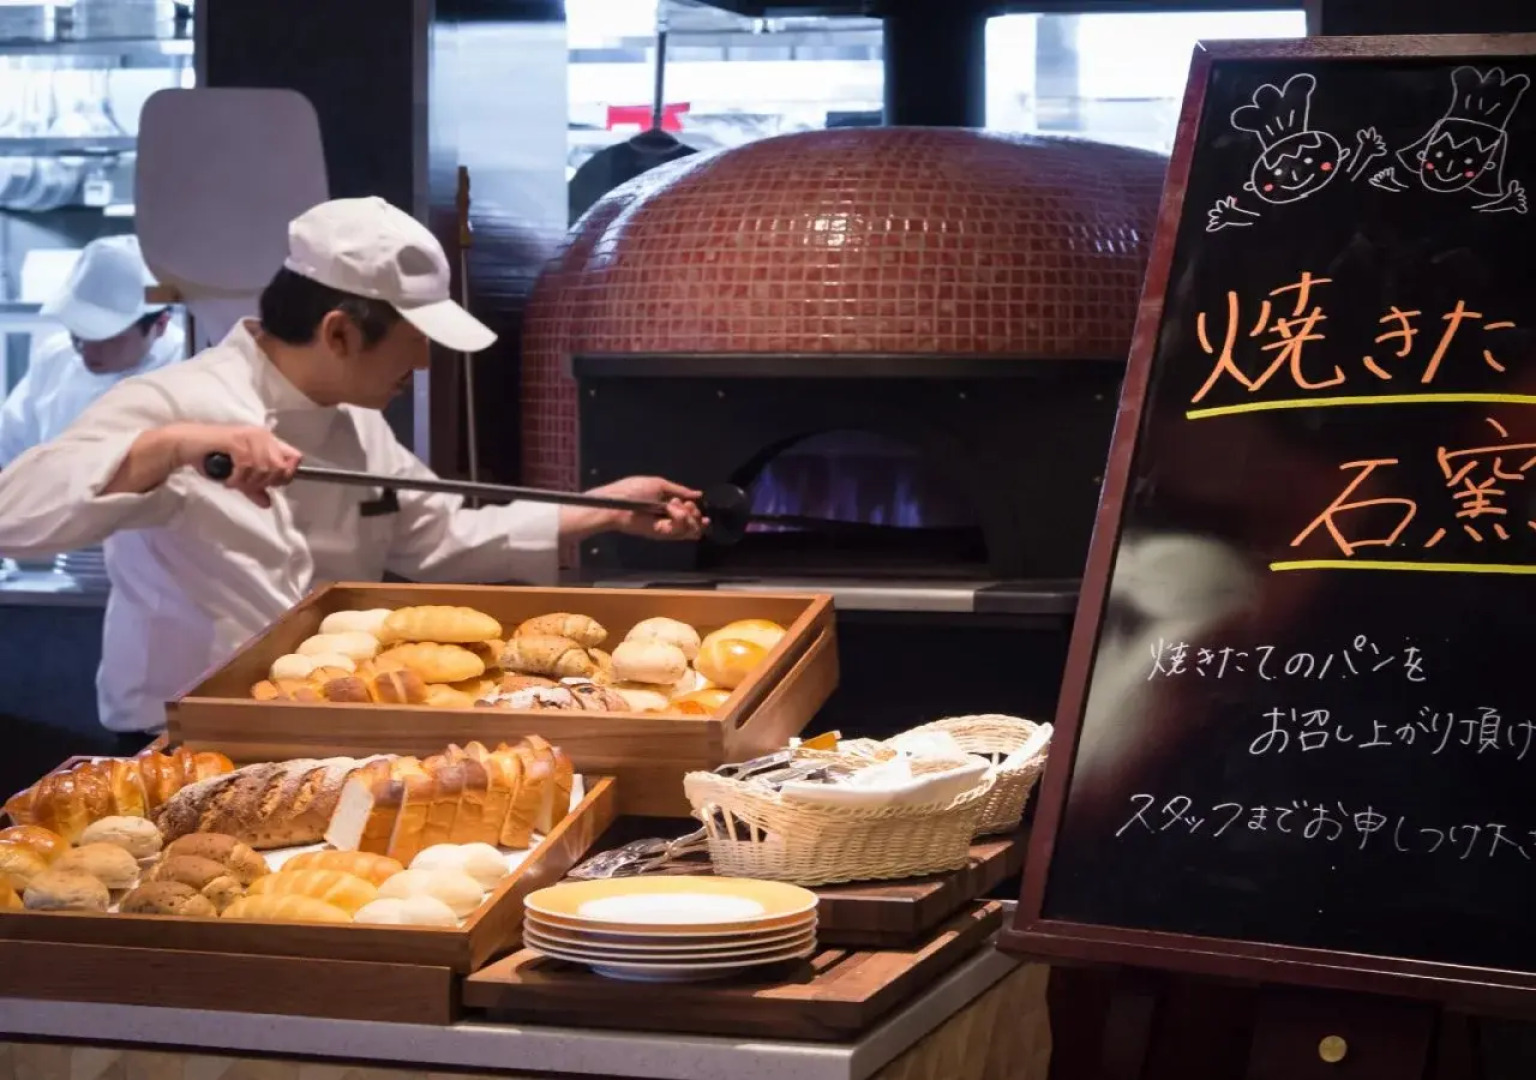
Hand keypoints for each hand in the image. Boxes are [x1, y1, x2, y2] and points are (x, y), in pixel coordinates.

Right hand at [172, 423, 301, 507]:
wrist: (184, 445)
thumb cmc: (211, 458)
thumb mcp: (238, 476)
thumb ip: (254, 488)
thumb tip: (268, 503)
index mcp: (268, 441)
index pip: (295, 458)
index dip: (285, 476)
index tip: (268, 485)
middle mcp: (262, 435)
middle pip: (281, 467)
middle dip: (264, 483)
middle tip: (246, 486)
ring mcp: (249, 436)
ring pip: (265, 467)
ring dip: (249, 482)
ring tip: (235, 483)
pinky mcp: (235, 440)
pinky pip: (247, 465)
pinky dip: (238, 478)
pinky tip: (228, 480)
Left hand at [560, 476, 706, 541]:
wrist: (618, 503)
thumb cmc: (634, 490)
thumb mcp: (659, 484)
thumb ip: (679, 490)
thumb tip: (698, 494)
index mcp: (669, 505)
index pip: (688, 512)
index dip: (696, 510)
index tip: (695, 503)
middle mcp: (669, 518)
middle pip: (692, 522)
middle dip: (695, 514)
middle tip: (688, 506)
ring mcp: (666, 527)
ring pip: (689, 529)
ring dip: (690, 517)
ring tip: (681, 509)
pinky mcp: (661, 533)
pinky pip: (679, 532)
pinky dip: (681, 522)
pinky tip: (676, 514)